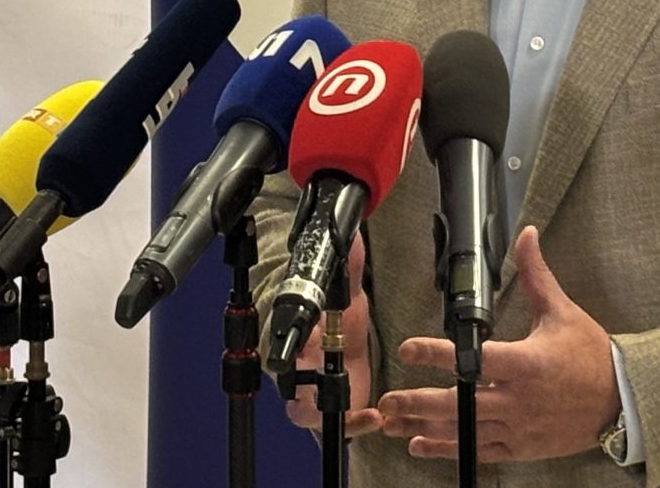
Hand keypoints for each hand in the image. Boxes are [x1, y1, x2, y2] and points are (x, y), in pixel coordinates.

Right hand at [281, 232, 383, 437]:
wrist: (348, 342)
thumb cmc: (340, 318)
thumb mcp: (348, 293)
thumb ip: (350, 266)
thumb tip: (351, 234)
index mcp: (298, 332)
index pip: (285, 338)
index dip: (294, 344)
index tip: (310, 345)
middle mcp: (298, 364)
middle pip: (288, 382)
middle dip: (303, 388)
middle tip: (322, 388)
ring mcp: (311, 390)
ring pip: (303, 410)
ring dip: (323, 412)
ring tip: (357, 410)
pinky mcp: (329, 409)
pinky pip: (332, 423)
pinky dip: (351, 424)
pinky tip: (373, 416)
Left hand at [377, 226, 620, 462]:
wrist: (620, 400)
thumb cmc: (591, 355)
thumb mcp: (562, 312)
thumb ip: (537, 275)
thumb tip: (527, 235)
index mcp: (527, 364)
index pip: (474, 359)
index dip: (438, 355)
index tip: (409, 349)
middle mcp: (518, 400)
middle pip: (460, 403)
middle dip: (418, 403)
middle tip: (387, 401)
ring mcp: (518, 428)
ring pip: (464, 430)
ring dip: (425, 428)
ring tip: (393, 424)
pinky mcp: (522, 447)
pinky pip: (479, 451)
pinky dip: (449, 450)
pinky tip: (422, 446)